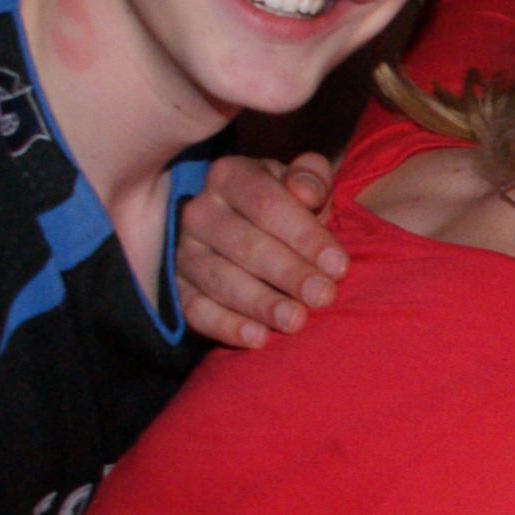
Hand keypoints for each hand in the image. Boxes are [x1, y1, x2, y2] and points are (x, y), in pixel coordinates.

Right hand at [174, 152, 349, 346]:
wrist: (244, 228)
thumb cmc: (283, 205)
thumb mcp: (300, 183)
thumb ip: (311, 177)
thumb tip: (307, 192)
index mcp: (229, 176)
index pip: (267, 205)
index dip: (305, 236)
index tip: (338, 266)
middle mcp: (199, 210)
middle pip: (245, 245)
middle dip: (288, 273)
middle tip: (323, 297)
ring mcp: (182, 251)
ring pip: (220, 279)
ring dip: (260, 303)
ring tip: (296, 321)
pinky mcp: (175, 288)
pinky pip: (195, 309)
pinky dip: (225, 326)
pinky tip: (258, 338)